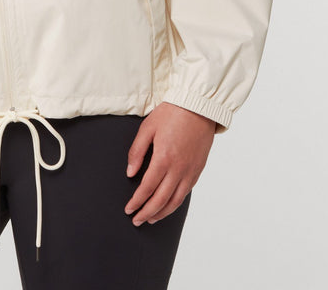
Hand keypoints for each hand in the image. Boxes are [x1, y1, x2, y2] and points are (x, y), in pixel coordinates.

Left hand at [125, 101, 215, 225]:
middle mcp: (178, 169)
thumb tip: (130, 173)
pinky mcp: (198, 170)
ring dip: (162, 213)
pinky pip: (186, 193)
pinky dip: (175, 204)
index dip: (137, 201)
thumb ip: (137, 151)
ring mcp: (190, 171)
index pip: (147, 188)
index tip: (129, 209)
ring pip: (175, 201)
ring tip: (150, 219)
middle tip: (136, 220)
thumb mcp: (147, 127)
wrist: (198, 106)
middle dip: (146, 212)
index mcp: (164, 158)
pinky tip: (167, 206)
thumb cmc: (172, 113)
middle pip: (161, 200)